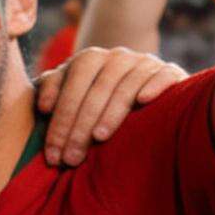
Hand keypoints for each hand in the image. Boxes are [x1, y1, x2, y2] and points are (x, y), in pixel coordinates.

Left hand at [35, 47, 187, 165]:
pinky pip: (163, 75)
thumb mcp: (71, 90)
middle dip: (80, 126)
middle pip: (97, 90)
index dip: (60, 120)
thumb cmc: (96, 98)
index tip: (52, 152)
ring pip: (126, 87)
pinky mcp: (171, 71)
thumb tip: (43, 107)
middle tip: (71, 158)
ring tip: (98, 138)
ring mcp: (145, 62)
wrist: (142, 87)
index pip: (72, 87)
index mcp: (91, 59)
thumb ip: (52, 90)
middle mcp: (118, 57)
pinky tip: (144, 101)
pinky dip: (154, 86)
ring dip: (111, 113)